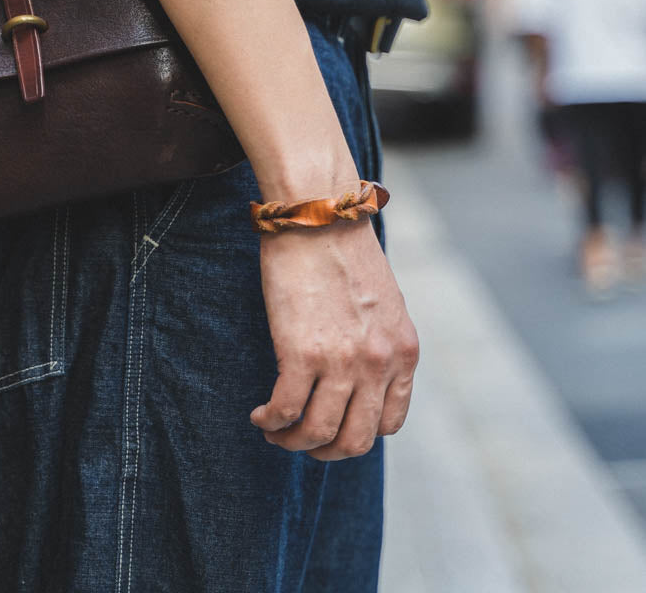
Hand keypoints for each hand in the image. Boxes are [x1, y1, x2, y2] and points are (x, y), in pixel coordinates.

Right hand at [250, 210, 418, 460]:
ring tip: (275, 430)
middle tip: (301, 440)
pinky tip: (261, 415)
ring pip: (318, 433)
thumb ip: (378, 342)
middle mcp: (379, 363)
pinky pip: (285, 411)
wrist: (318, 214)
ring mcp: (342, 362)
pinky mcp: (301, 353)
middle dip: (325, 451)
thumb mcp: (382, 302)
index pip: (390, 422)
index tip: (333, 423)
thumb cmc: (342, 248)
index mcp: (403, 351)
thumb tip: (357, 375)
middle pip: (356, 440)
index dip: (358, 432)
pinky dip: (271, 422)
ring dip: (292, 442)